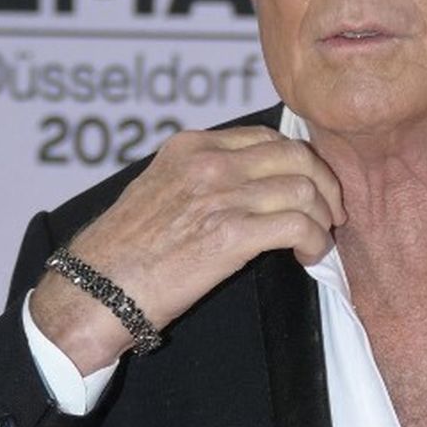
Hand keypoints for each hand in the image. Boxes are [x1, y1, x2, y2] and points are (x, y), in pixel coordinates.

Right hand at [30, 127, 344, 370]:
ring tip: (318, 242)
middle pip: (296, 156)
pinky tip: (310, 258)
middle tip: (330, 215)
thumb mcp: (159, 192)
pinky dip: (316, 241)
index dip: (301, 163)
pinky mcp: (230, 233)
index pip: (267, 138)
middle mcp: (208, 162)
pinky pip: (298, 225)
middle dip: (324, 186)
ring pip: (303, 188)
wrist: (97, 289)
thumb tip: (247, 188)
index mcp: (191, 146)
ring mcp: (219, 194)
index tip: (310, 189)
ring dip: (322, 219)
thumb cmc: (124, 253)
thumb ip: (200, 179)